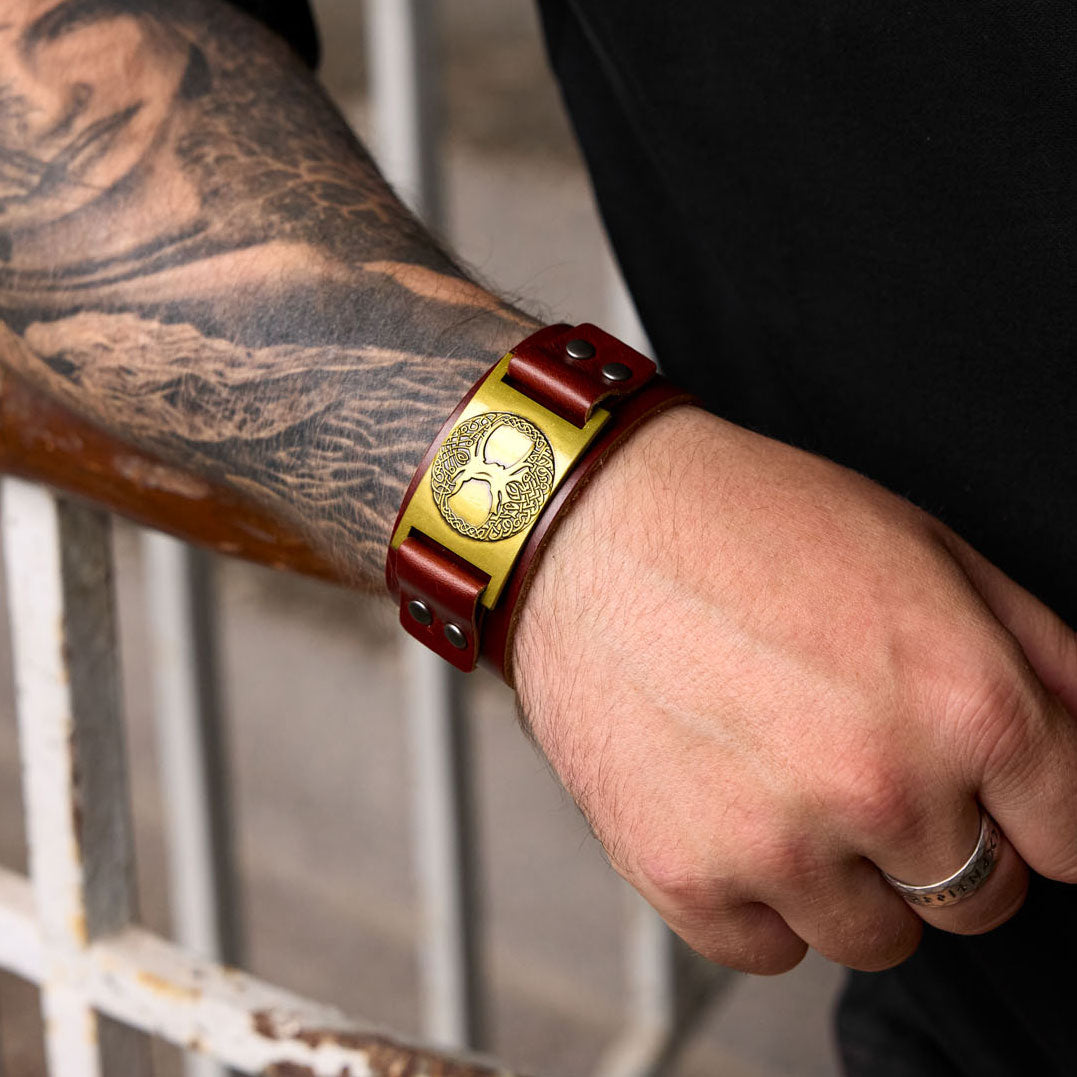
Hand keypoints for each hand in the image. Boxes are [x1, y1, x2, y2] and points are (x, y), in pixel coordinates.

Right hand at [513, 406, 1076, 972]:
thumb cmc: (748, 523)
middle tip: (867, 760)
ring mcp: (776, 842)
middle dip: (941, 840)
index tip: (991, 792)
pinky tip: (731, 808)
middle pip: (977, 899)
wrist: (591, 527)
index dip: (1031, 808)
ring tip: (788, 778)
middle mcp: (880, 788)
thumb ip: (1042, 658)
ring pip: (875, 937)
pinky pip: (769, 948)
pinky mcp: (682, 874)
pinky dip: (761, 896)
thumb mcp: (924, 548)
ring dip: (848, 875)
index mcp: (965, 702)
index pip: (1070, 839)